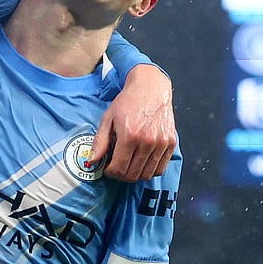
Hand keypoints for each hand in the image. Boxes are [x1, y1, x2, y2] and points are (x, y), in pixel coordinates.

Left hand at [91, 65, 176, 181]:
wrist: (150, 88)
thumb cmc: (128, 101)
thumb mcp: (108, 119)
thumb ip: (100, 142)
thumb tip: (91, 161)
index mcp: (129, 135)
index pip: (119, 168)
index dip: (110, 173)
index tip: (108, 169)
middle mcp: (147, 141)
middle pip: (133, 174)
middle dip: (121, 175)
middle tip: (117, 169)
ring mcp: (161, 143)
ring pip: (147, 174)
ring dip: (135, 175)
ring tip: (128, 166)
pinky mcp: (171, 143)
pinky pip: (160, 168)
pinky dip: (150, 171)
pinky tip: (141, 163)